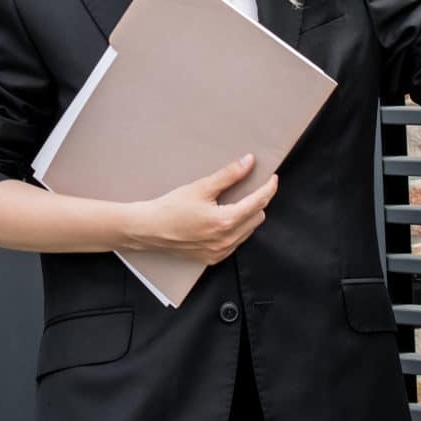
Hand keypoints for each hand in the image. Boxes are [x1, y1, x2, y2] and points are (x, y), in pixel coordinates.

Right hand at [124, 155, 276, 265]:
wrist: (148, 230)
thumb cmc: (170, 208)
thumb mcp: (200, 187)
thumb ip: (228, 175)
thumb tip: (248, 162)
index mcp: (225, 221)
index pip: (258, 202)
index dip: (268, 188)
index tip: (272, 178)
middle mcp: (226, 240)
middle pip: (258, 217)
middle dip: (258, 201)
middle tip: (249, 187)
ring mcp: (221, 252)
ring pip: (248, 230)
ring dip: (248, 215)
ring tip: (235, 202)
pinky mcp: (214, 258)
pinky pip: (236, 242)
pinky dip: (237, 228)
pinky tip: (224, 219)